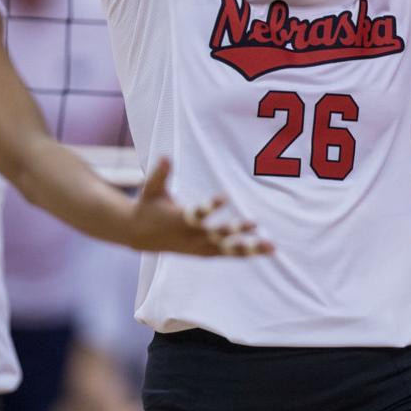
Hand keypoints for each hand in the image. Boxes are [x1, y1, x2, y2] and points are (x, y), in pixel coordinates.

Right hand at [127, 158, 273, 256]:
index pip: (196, 213)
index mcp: (179, 219)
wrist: (138, 236)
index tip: (224, 197)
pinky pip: (225, 254)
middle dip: (235, 231)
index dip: (209, 206)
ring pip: (226, 250)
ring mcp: (198, 248)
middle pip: (216, 236)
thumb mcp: (151, 188)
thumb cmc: (148, 206)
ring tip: (271, 247)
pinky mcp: (202, 253)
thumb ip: (160, 173)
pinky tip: (262, 251)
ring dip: (249, 249)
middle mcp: (191, 236)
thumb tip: (166, 156)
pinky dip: (243, 254)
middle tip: (254, 223)